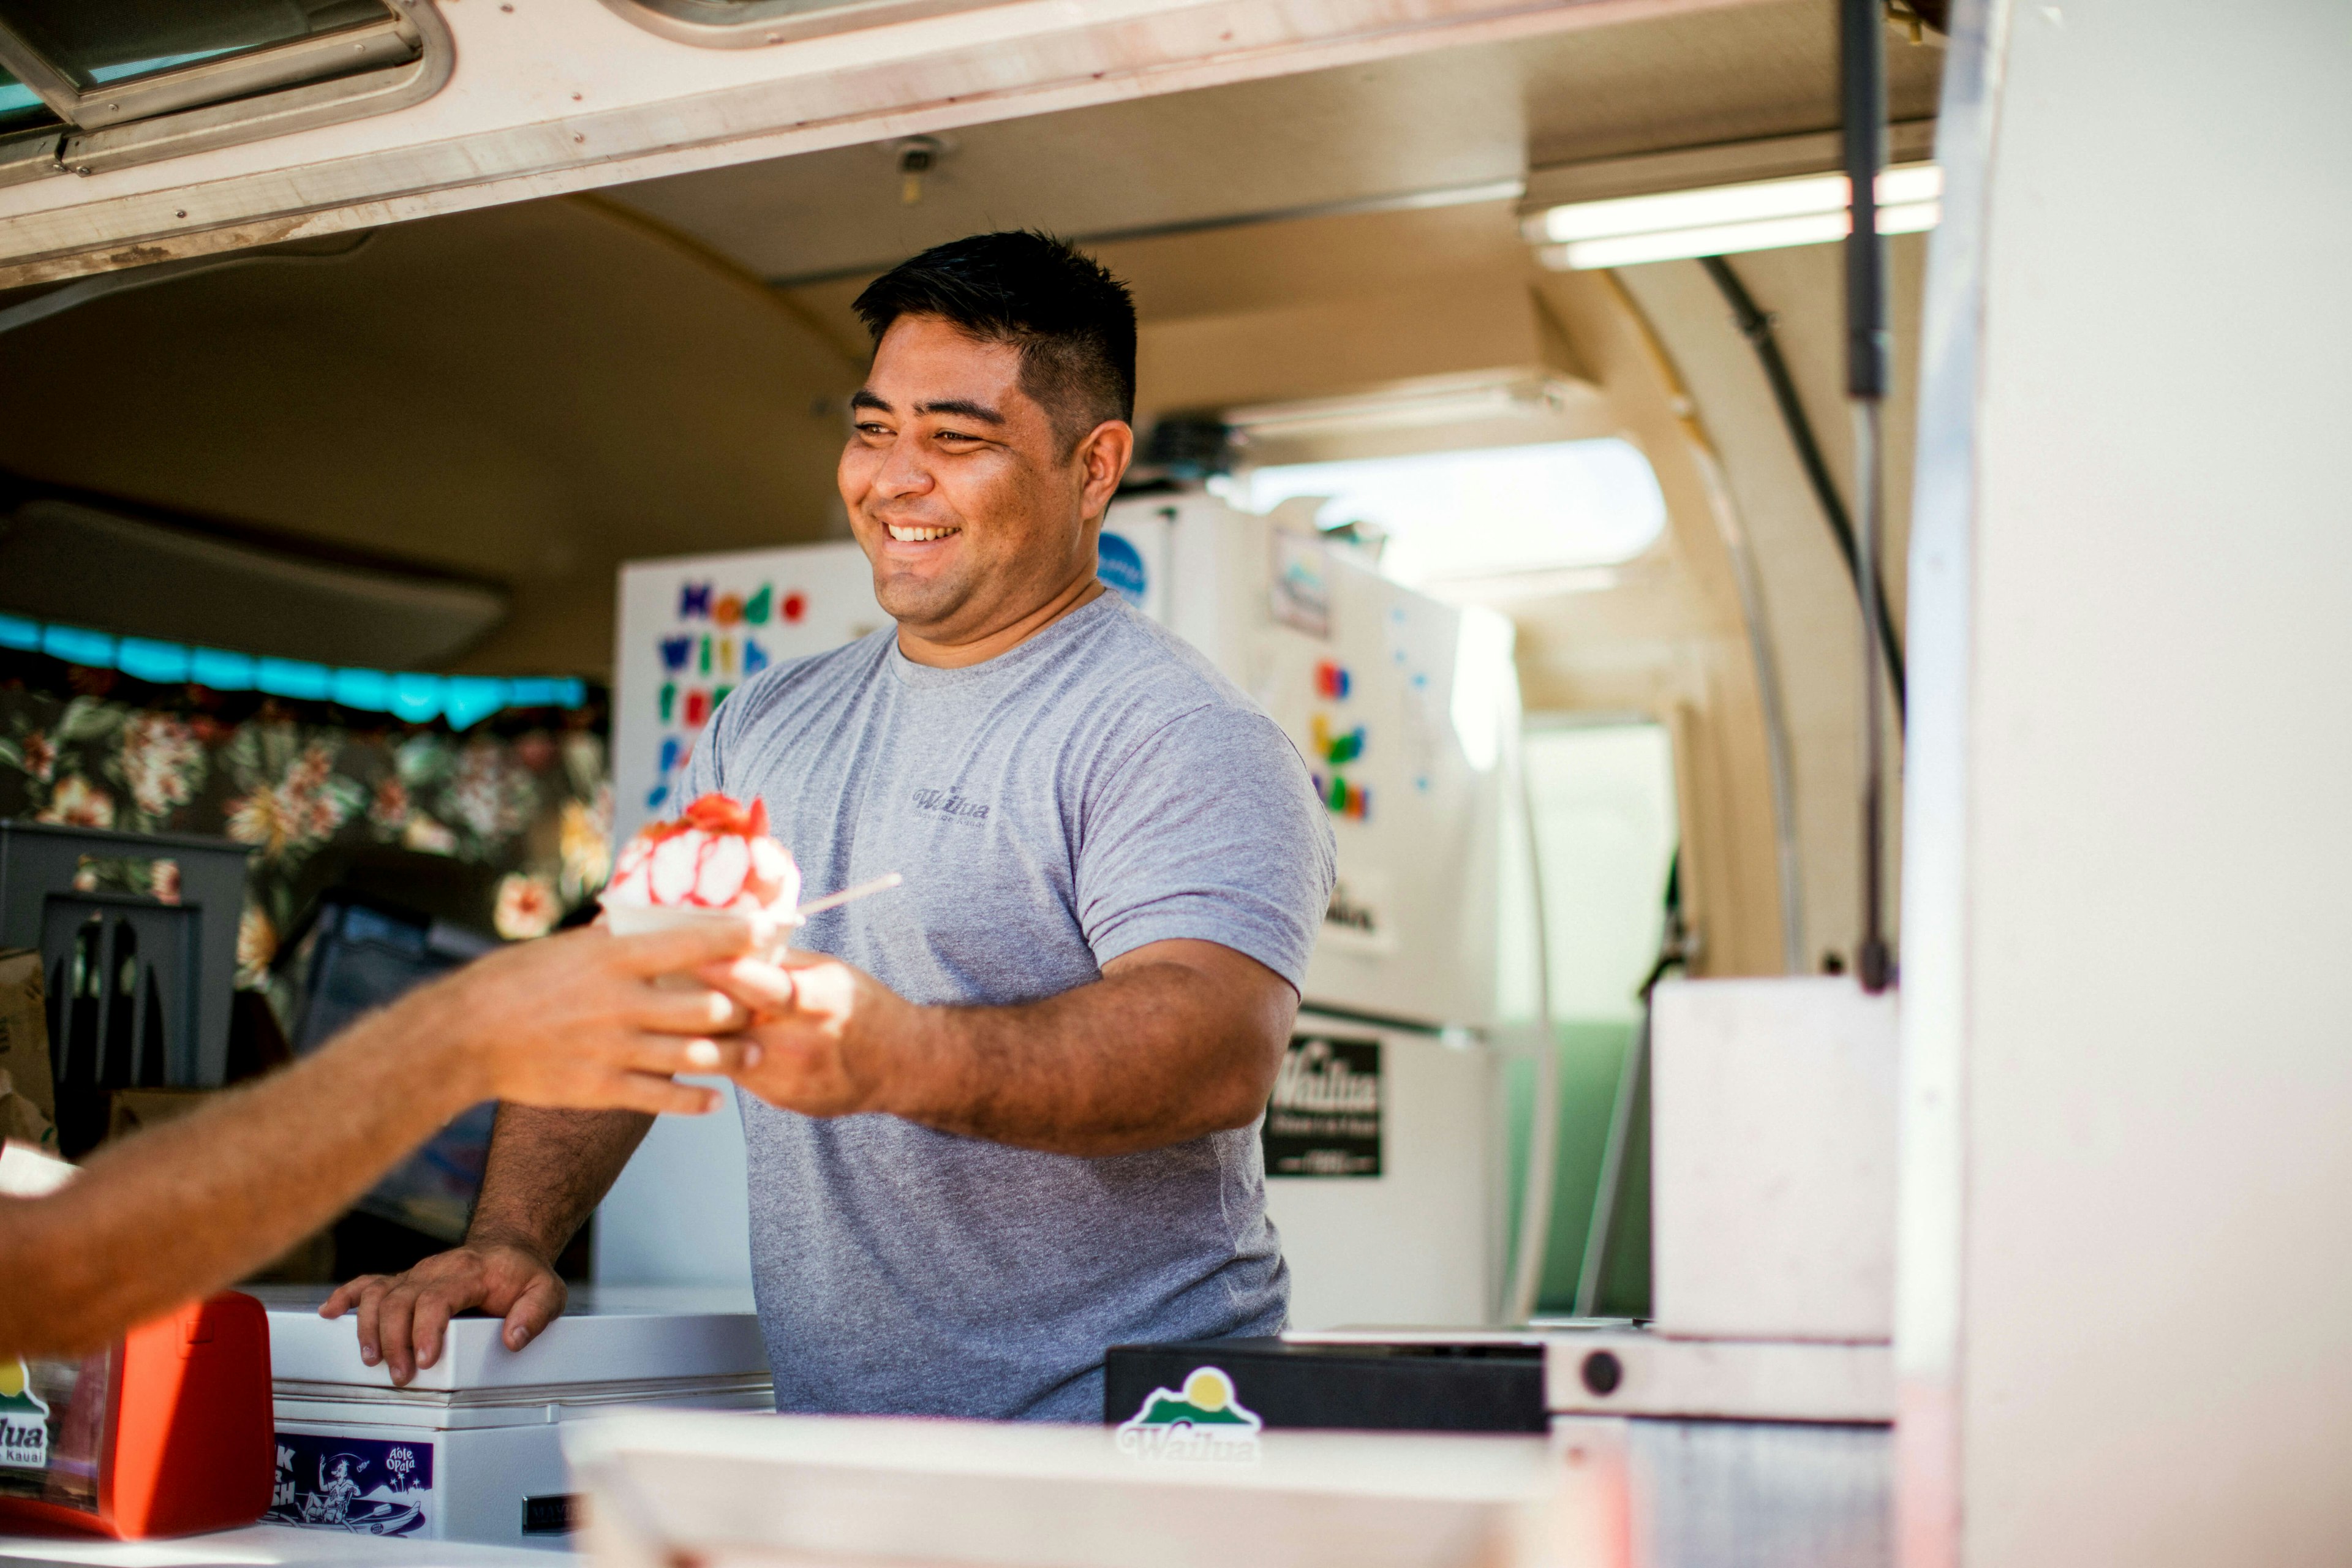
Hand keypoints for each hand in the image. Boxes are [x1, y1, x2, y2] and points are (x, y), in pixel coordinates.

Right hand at [319, 1241, 562, 1385]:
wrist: (508, 1247)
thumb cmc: (524, 1274)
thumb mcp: (547, 1291)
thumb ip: (536, 1314)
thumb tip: (513, 1339)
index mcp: (469, 1273)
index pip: (438, 1298)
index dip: (426, 1329)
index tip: (426, 1359)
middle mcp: (436, 1271)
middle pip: (401, 1299)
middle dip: (394, 1339)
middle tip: (401, 1375)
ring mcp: (416, 1275)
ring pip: (379, 1294)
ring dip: (369, 1328)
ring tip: (371, 1360)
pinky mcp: (404, 1281)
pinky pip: (368, 1283)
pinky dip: (346, 1296)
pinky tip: (329, 1313)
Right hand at [401, 919, 762, 1116]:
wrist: (464, 1036)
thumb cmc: (513, 981)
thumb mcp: (567, 947)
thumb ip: (614, 940)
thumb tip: (649, 921)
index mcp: (614, 959)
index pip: (694, 943)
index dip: (739, 937)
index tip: (771, 930)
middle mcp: (622, 1003)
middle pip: (707, 1007)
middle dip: (747, 1008)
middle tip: (771, 1006)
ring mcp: (614, 1049)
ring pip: (695, 1056)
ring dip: (733, 1056)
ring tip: (754, 1053)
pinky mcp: (601, 1088)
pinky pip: (663, 1098)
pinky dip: (696, 1100)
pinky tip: (715, 1097)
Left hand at [694, 950, 919, 1117]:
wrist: (901, 1066)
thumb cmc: (863, 1006)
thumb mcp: (830, 971)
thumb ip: (781, 961)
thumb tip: (729, 939)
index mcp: (818, 1002)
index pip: (759, 987)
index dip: (720, 971)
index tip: (685, 955)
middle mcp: (802, 1045)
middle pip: (729, 1022)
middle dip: (695, 1000)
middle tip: (664, 980)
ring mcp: (788, 1078)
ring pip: (723, 1051)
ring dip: (701, 1030)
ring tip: (677, 1009)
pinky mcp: (779, 1099)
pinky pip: (735, 1071)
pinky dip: (722, 1052)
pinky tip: (715, 1036)